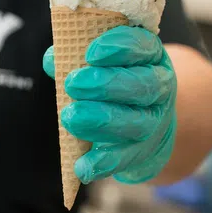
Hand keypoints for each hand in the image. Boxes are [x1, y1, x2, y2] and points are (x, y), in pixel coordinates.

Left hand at [43, 26, 176, 184]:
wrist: (144, 117)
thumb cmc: (114, 78)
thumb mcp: (100, 61)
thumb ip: (74, 56)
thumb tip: (52, 60)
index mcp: (149, 56)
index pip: (141, 46)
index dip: (119, 48)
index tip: (90, 54)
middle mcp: (159, 87)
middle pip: (142, 86)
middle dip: (106, 85)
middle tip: (72, 84)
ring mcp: (154, 121)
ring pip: (137, 123)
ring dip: (102, 121)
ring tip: (71, 118)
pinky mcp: (143, 151)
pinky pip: (126, 159)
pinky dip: (104, 162)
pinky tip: (83, 165)